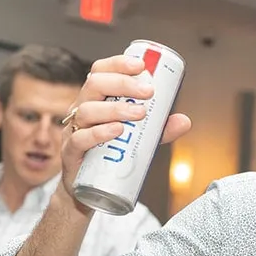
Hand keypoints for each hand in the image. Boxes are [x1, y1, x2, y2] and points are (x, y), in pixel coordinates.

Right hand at [60, 54, 191, 203]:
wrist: (93, 192)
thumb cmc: (113, 157)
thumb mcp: (139, 139)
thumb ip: (159, 130)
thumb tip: (184, 121)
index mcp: (96, 101)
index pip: (100, 72)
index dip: (117, 64)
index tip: (141, 66)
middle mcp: (82, 111)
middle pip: (94, 85)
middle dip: (122, 83)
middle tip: (147, 92)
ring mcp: (74, 131)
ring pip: (87, 111)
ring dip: (115, 108)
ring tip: (140, 113)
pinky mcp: (71, 154)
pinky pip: (80, 138)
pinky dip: (98, 132)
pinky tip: (117, 130)